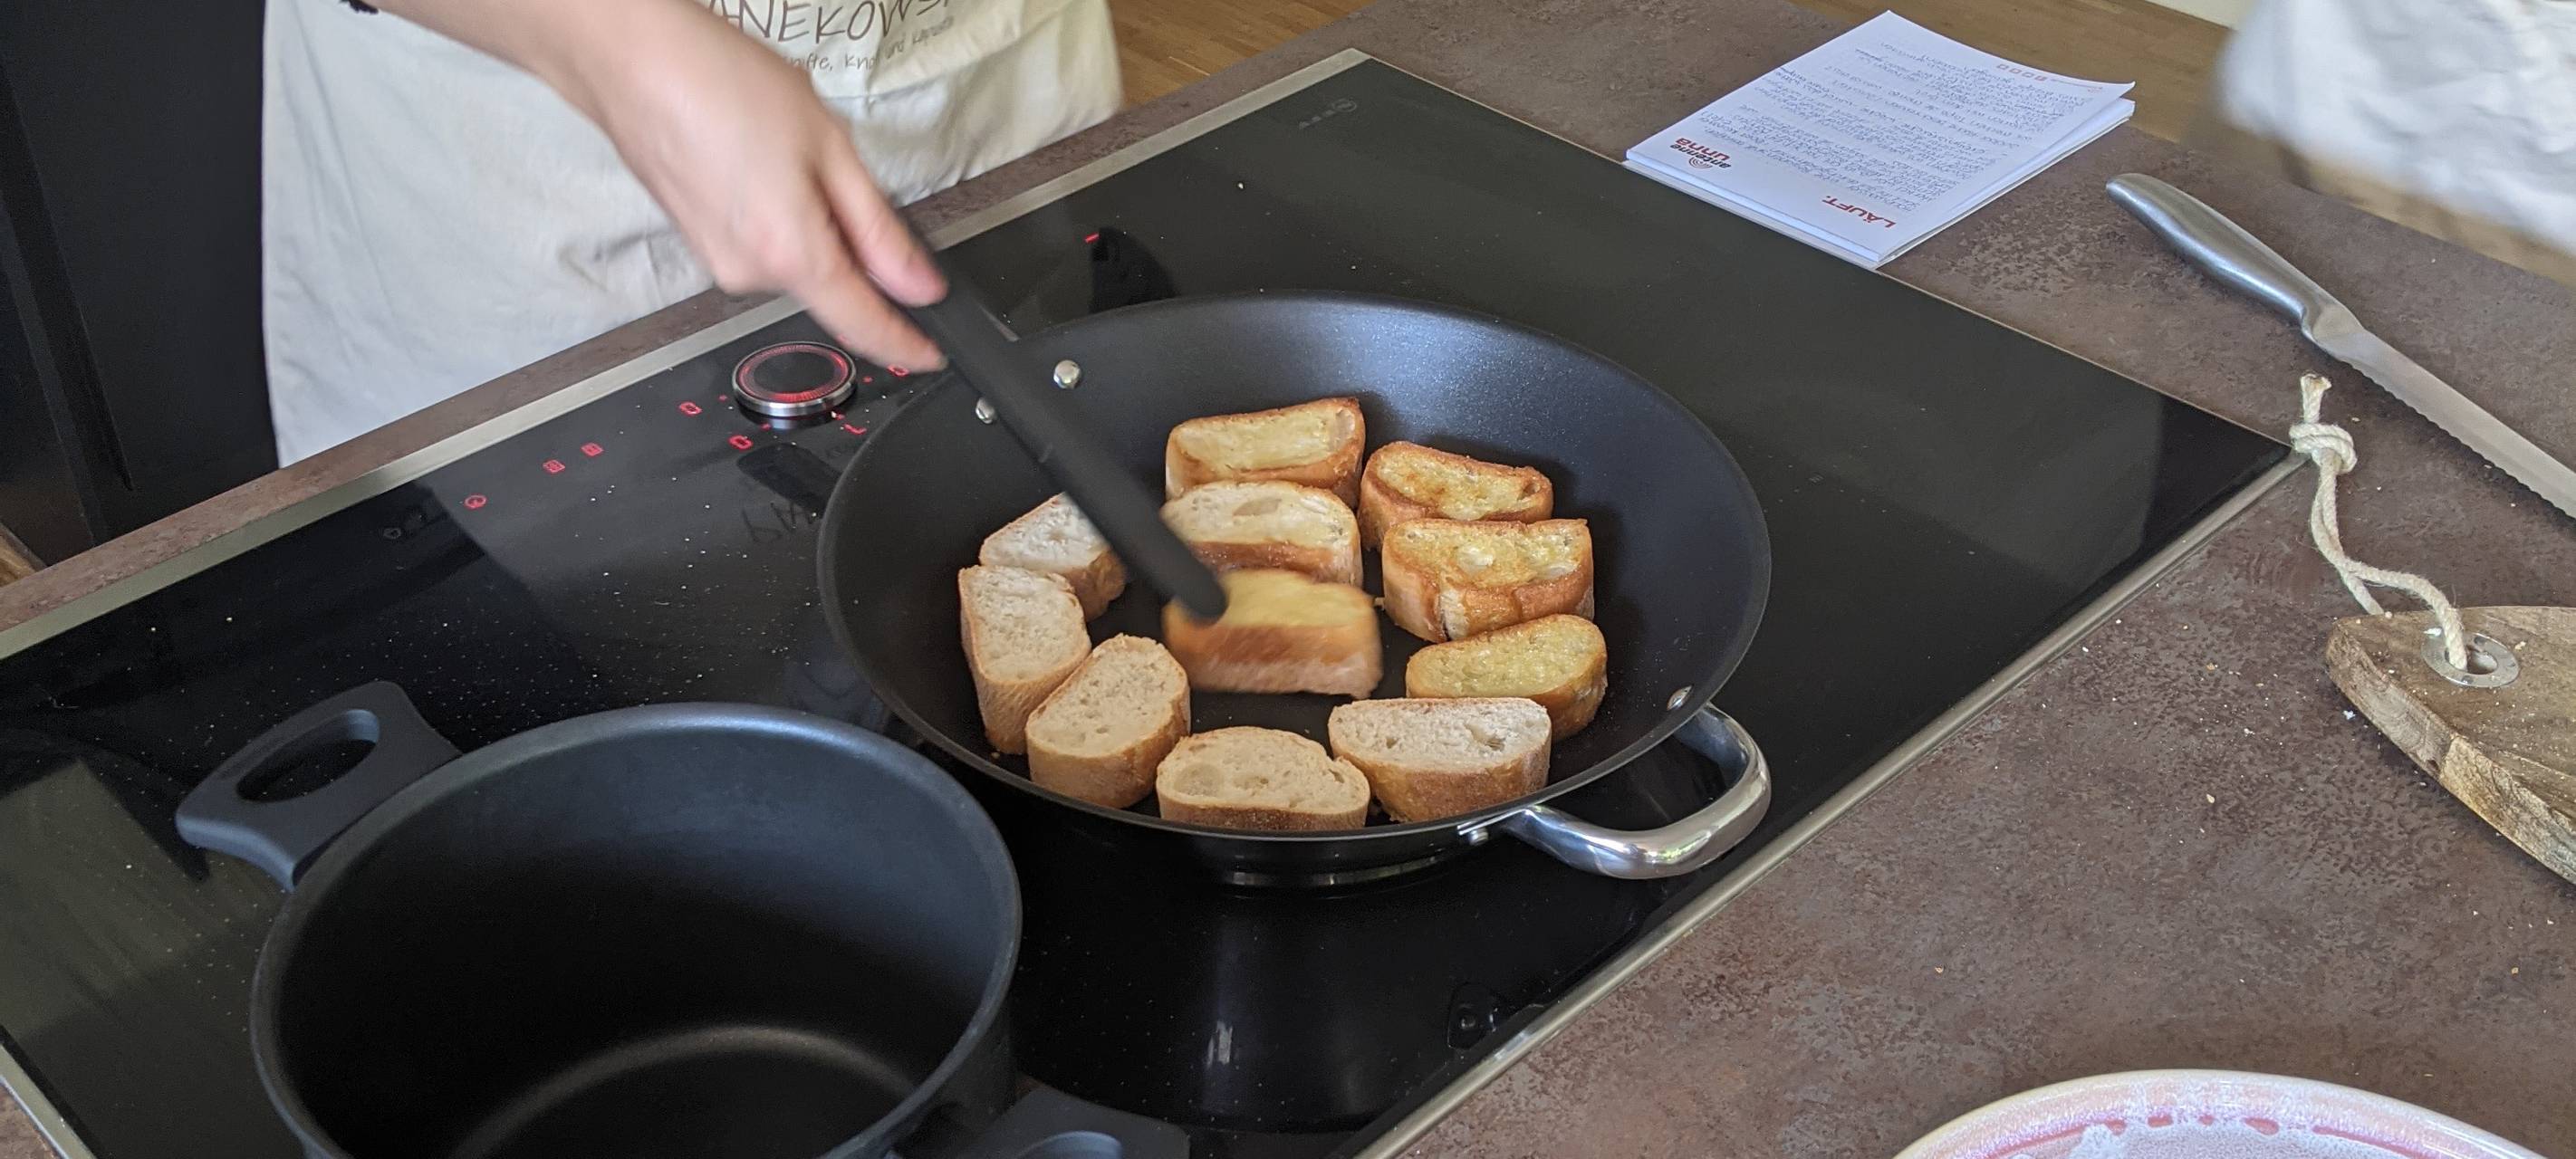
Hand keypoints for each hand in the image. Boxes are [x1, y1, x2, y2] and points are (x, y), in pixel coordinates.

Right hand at [388, 0, 947, 369]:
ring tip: (782, 149)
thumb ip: (879, 230)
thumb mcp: (830, 148)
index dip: (905, 345)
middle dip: (851, 241)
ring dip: (811, 221)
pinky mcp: (700, 244)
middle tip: (835, 168)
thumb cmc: (722, 85)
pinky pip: (763, 244)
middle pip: (831, 283)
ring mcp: (719, 262)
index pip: (864, 325)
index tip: (931, 354)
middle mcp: (750, 274)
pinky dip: (778, 213)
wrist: (633, 60)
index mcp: (790, 254)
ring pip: (796, 261)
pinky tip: (757, 158)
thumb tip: (918, 286)